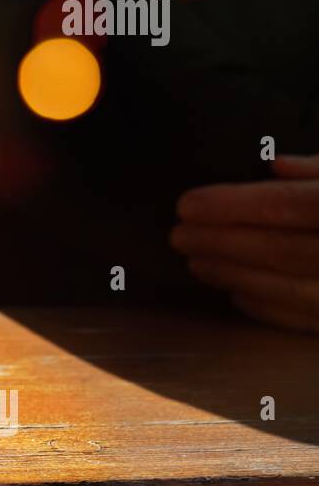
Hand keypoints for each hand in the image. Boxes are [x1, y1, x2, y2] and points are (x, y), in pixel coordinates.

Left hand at [171, 155, 318, 332]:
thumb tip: (275, 165)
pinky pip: (309, 320)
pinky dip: (268, 307)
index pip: (289, 204)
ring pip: (293, 289)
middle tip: (179, 237)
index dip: (234, 205)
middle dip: (223, 243)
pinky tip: (235, 294)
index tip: (186, 206)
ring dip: (236, 276)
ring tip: (197, 263)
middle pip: (283, 250)